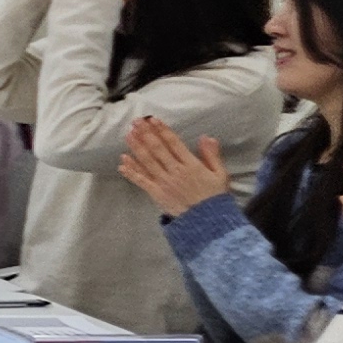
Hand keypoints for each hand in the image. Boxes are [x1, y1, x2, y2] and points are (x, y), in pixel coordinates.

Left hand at [115, 115, 235, 216]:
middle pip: (157, 149)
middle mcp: (175, 171)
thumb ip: (212, 155)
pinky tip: (122, 162)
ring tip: (128, 135)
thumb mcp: (220, 174)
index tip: (153, 120)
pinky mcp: (157, 193)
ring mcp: (164, 182)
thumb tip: (206, 137)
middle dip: (145, 134)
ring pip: (147, 162)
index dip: (162, 130)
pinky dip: (131, 171)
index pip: (174, 143)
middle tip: (135, 122)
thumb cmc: (215, 197)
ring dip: (136, 147)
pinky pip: (142, 180)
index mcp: (191, 165)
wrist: (208, 222)